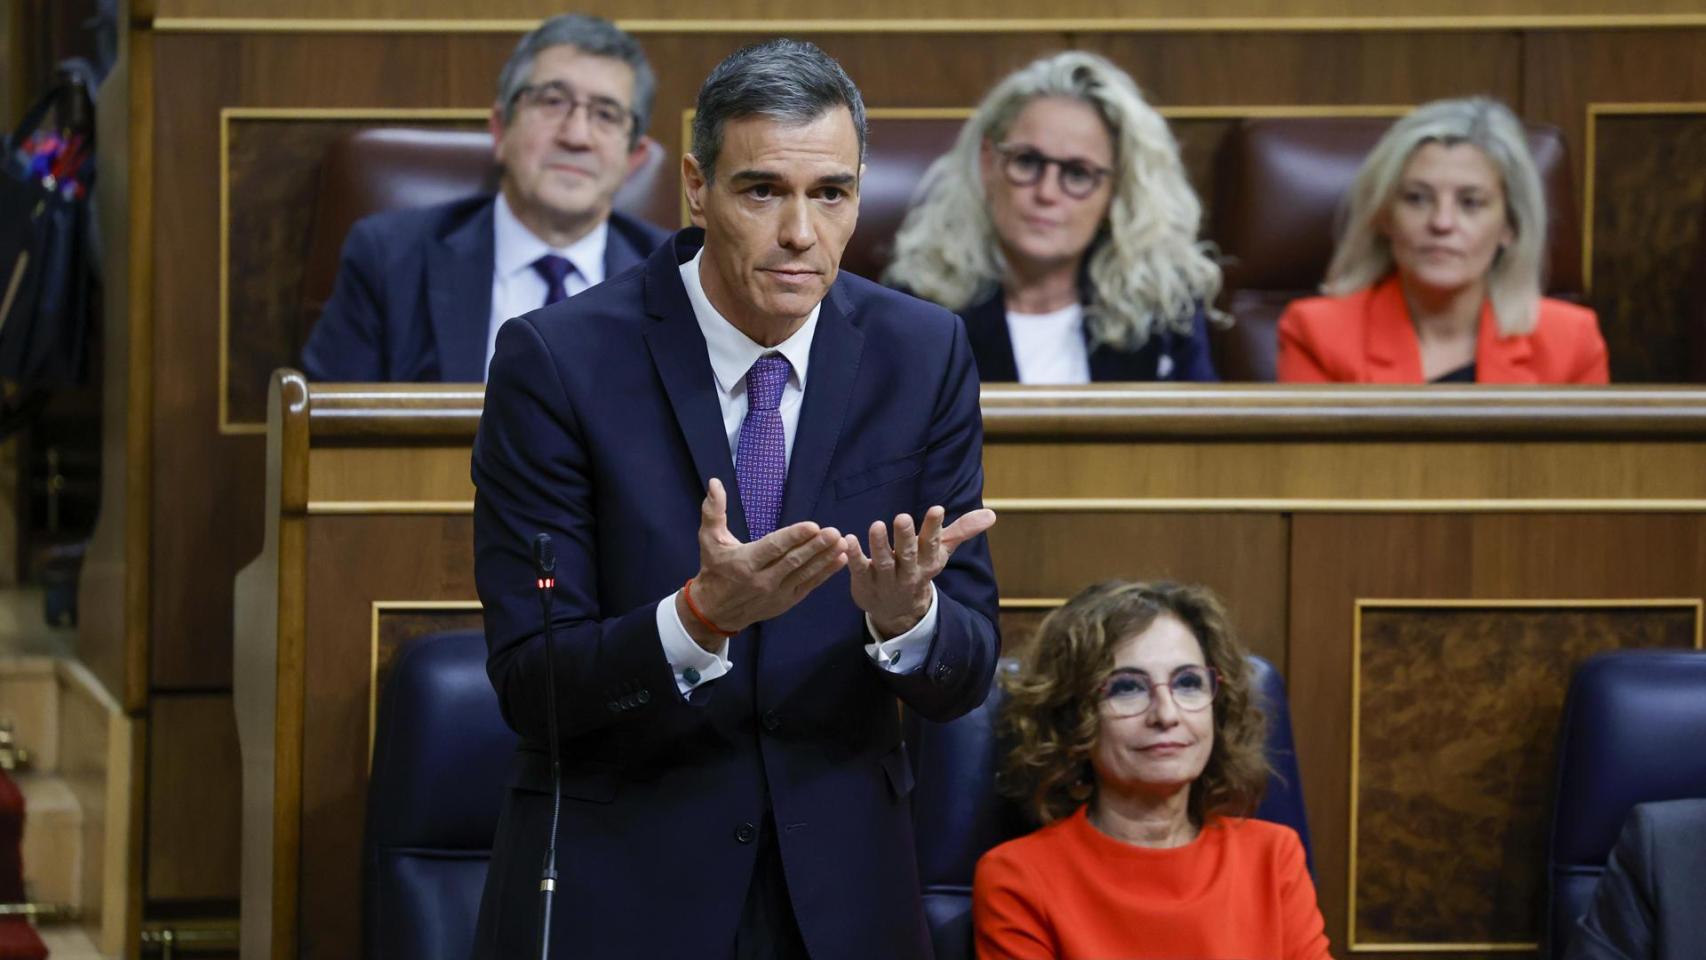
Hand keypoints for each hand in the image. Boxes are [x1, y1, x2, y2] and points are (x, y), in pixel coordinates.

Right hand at [677, 478, 848, 650]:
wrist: (715, 611)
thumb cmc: (713, 569)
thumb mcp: (709, 540)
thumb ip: (713, 511)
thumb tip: (714, 482)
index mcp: (745, 563)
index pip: (773, 548)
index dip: (793, 537)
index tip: (813, 526)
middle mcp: (762, 580)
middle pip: (793, 561)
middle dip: (816, 546)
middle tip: (834, 532)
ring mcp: (777, 593)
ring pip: (805, 573)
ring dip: (825, 558)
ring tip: (842, 542)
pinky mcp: (786, 601)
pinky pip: (809, 585)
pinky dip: (826, 573)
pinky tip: (841, 560)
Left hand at [845, 505, 996, 638]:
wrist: (897, 610)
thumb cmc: (918, 569)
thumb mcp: (940, 552)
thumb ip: (961, 531)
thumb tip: (991, 514)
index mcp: (928, 562)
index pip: (933, 544)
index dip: (934, 528)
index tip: (937, 509)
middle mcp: (909, 573)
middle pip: (908, 555)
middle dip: (906, 537)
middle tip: (902, 517)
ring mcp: (886, 580)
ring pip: (884, 563)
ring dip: (880, 545)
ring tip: (876, 525)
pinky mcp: (865, 583)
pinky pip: (860, 569)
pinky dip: (855, 556)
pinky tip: (849, 539)